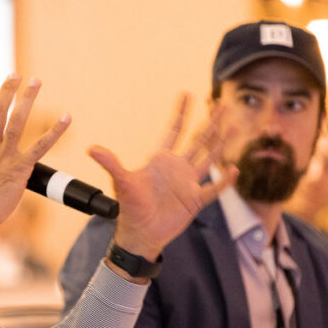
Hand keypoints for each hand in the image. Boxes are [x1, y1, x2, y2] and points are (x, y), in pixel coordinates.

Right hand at [0, 75, 69, 268]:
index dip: (0, 108)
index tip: (7, 96)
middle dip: (9, 90)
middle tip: (19, 75)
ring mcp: (5, 154)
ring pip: (17, 120)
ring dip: (27, 99)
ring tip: (36, 82)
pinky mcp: (20, 166)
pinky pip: (41, 145)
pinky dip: (55, 131)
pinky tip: (66, 118)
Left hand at [88, 95, 235, 260]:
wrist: (140, 233)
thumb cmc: (130, 207)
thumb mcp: (122, 182)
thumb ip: (111, 164)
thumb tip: (91, 148)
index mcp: (161, 159)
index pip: (173, 130)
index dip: (180, 112)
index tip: (186, 93)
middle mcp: (178, 168)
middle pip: (198, 139)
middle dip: (211, 122)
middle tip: (223, 104)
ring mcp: (188, 183)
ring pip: (210, 158)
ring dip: (222, 143)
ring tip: (237, 127)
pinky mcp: (195, 200)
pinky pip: (214, 188)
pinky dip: (225, 180)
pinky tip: (235, 168)